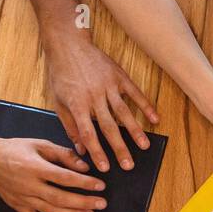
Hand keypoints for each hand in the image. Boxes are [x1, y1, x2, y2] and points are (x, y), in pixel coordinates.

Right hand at [0, 137, 106, 211]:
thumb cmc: (16, 149)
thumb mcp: (39, 145)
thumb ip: (63, 154)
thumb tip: (84, 166)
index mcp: (35, 167)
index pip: (64, 177)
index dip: (84, 182)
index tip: (100, 185)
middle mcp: (29, 185)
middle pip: (60, 197)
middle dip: (83, 202)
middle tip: (102, 203)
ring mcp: (23, 198)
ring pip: (50, 210)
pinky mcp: (18, 207)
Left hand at [46, 37, 158, 173]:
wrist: (68, 44)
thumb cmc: (60, 74)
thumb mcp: (58, 101)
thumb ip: (70, 126)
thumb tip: (80, 149)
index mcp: (77, 104)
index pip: (88, 133)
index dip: (97, 151)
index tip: (105, 167)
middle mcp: (94, 96)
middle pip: (109, 127)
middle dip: (119, 148)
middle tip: (129, 165)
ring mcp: (108, 85)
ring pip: (124, 112)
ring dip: (135, 131)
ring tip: (144, 146)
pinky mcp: (118, 76)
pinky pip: (135, 93)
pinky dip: (145, 106)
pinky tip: (154, 119)